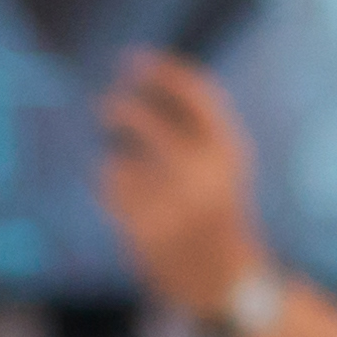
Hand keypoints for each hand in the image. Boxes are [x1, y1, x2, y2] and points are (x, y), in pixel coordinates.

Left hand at [95, 51, 269, 322]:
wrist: (222, 277)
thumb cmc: (216, 209)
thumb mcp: (223, 163)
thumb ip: (197, 126)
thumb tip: (151, 77)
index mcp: (229, 151)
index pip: (196, 94)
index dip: (162, 71)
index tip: (133, 59)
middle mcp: (204, 174)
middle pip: (146, 121)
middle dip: (121, 109)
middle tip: (107, 107)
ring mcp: (174, 203)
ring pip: (121, 159)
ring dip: (119, 162)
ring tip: (135, 180)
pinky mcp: (146, 228)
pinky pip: (112, 189)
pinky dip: (112, 187)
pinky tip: (130, 202)